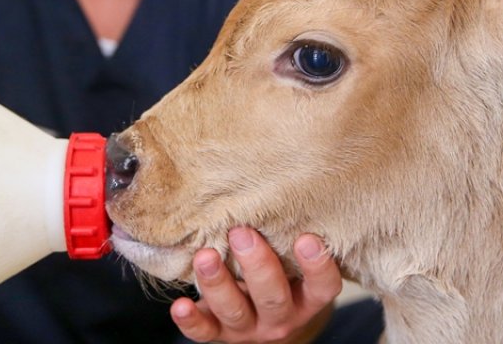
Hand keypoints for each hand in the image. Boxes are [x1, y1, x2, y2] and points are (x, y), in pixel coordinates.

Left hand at [171, 228, 340, 343]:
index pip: (322, 287)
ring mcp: (249, 329)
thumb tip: (277, 175)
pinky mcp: (219, 333)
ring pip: (235, 311)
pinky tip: (180, 305)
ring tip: (205, 256)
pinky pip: (204, 332)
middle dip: (257, 266)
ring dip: (218, 284)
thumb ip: (287, 235)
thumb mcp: (293, 261)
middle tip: (241, 232)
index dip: (318, 266)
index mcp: (306, 299)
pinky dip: (191, 321)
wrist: (262, 321)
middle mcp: (281, 317)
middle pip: (272, 298)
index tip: (307, 238)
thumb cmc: (281, 275)